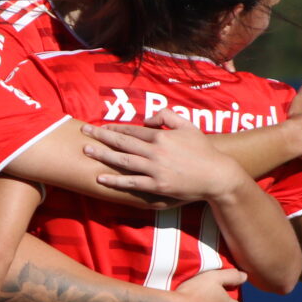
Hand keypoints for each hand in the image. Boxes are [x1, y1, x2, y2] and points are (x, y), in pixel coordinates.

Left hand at [81, 110, 247, 202]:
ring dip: (103, 155)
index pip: (132, 131)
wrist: (217, 175)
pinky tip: (100, 178)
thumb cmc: (203, 150)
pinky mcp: (157, 185)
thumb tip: (146, 119)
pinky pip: (132, 182)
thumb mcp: (188, 125)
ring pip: (123, 160)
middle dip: (101, 137)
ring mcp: (155, 169)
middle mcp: (156, 151)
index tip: (100, 128)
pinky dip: (115, 180)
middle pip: (122, 143)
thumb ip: (167, 116)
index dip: (114, 129)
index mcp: (162, 136)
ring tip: (86, 151)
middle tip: (83, 133)